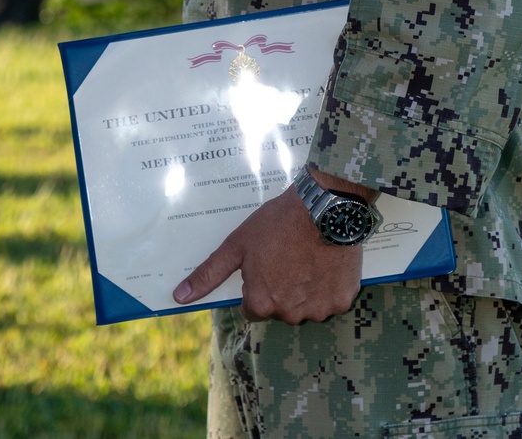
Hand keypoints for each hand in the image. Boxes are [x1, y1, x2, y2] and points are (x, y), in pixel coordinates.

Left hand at [172, 177, 365, 323]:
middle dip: (280, 288)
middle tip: (285, 256)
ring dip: (305, 288)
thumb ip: (208, 274)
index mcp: (261, 302)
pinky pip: (332, 299)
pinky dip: (328, 285)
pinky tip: (325, 260)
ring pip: (307, 306)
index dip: (256, 285)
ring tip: (306, 255)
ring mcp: (319, 309)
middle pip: (280, 308)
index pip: (252, 308)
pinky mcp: (343, 300)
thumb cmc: (277, 223)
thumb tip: (179, 297)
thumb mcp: (237, 245)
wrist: (324, 207)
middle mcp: (289, 314)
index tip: (264, 263)